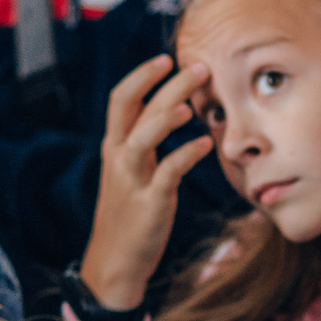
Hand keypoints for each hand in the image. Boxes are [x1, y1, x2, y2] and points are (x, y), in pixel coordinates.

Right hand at [78, 54, 213, 311]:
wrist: (114, 263)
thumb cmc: (129, 215)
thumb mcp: (132, 172)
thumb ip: (147, 144)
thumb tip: (170, 114)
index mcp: (115, 147)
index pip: (121, 99)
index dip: (141, 76)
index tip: (165, 58)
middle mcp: (119, 157)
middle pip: (136, 108)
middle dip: (166, 84)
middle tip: (199, 66)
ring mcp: (132, 179)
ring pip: (144, 136)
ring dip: (168, 115)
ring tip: (193, 103)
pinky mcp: (149, 203)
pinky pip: (167, 173)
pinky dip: (186, 155)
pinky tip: (205, 144)